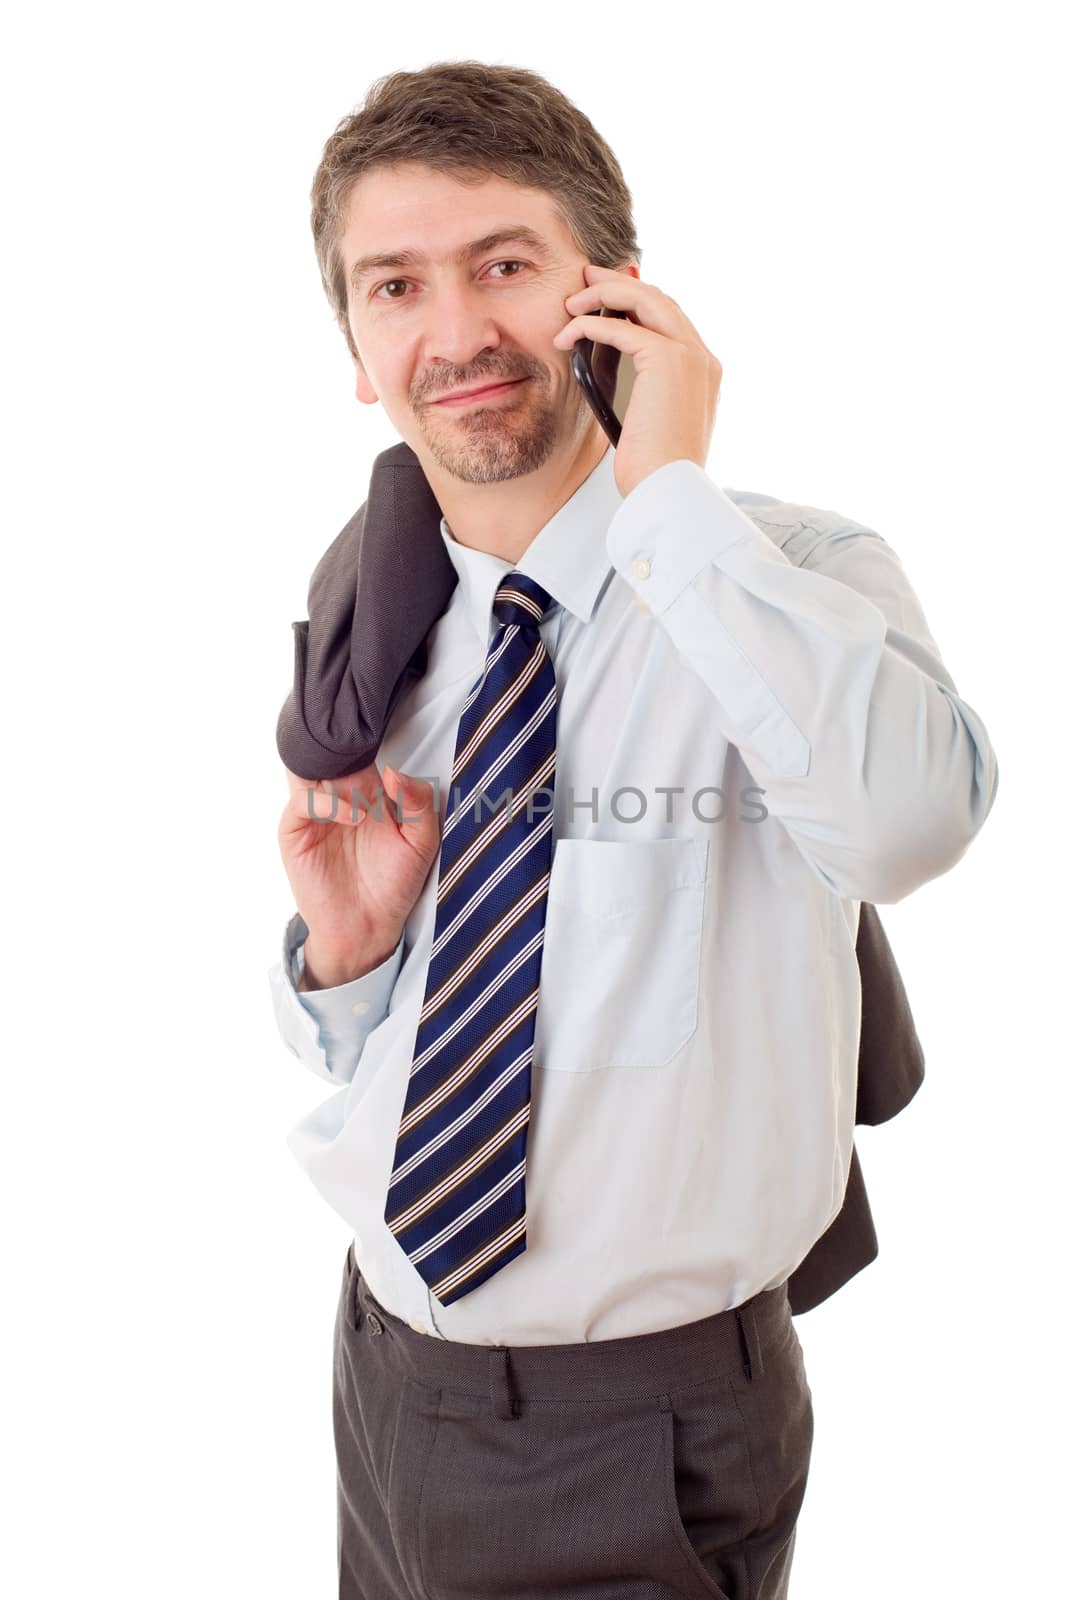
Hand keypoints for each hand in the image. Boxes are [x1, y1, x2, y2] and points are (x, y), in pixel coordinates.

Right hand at [277, 761, 442, 982]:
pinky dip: (327, 803)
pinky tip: (354, 816)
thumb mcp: (422, 840)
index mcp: (368, 792)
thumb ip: (419, 801)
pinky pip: (303, 803)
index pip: (360, 750)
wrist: (368, 926)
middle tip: (367, 756)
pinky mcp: (296, 832)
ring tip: (361, 787)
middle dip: (345, 748)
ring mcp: (315, 813)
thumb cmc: (394, 886)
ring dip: (331, 769)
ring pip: (309, 769)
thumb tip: (394, 771)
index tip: (384, 739)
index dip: (368, 740)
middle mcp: (339, 797)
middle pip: (330, 754)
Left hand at [553, 264, 721, 498]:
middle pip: (659, 298)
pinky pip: (623, 327)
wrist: (670, 492)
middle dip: (618, 284)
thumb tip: (611, 378)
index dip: (636, 302)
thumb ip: (643, 396)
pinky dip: (592, 324)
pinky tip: (568, 332)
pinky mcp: (668, 361)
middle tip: (584, 281)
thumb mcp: (650, 427)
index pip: (670, 320)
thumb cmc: (655, 474)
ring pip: (644, 299)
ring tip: (571, 302)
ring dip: (604, 294)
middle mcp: (703, 357)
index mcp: (703, 372)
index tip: (604, 299)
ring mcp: (690, 356)